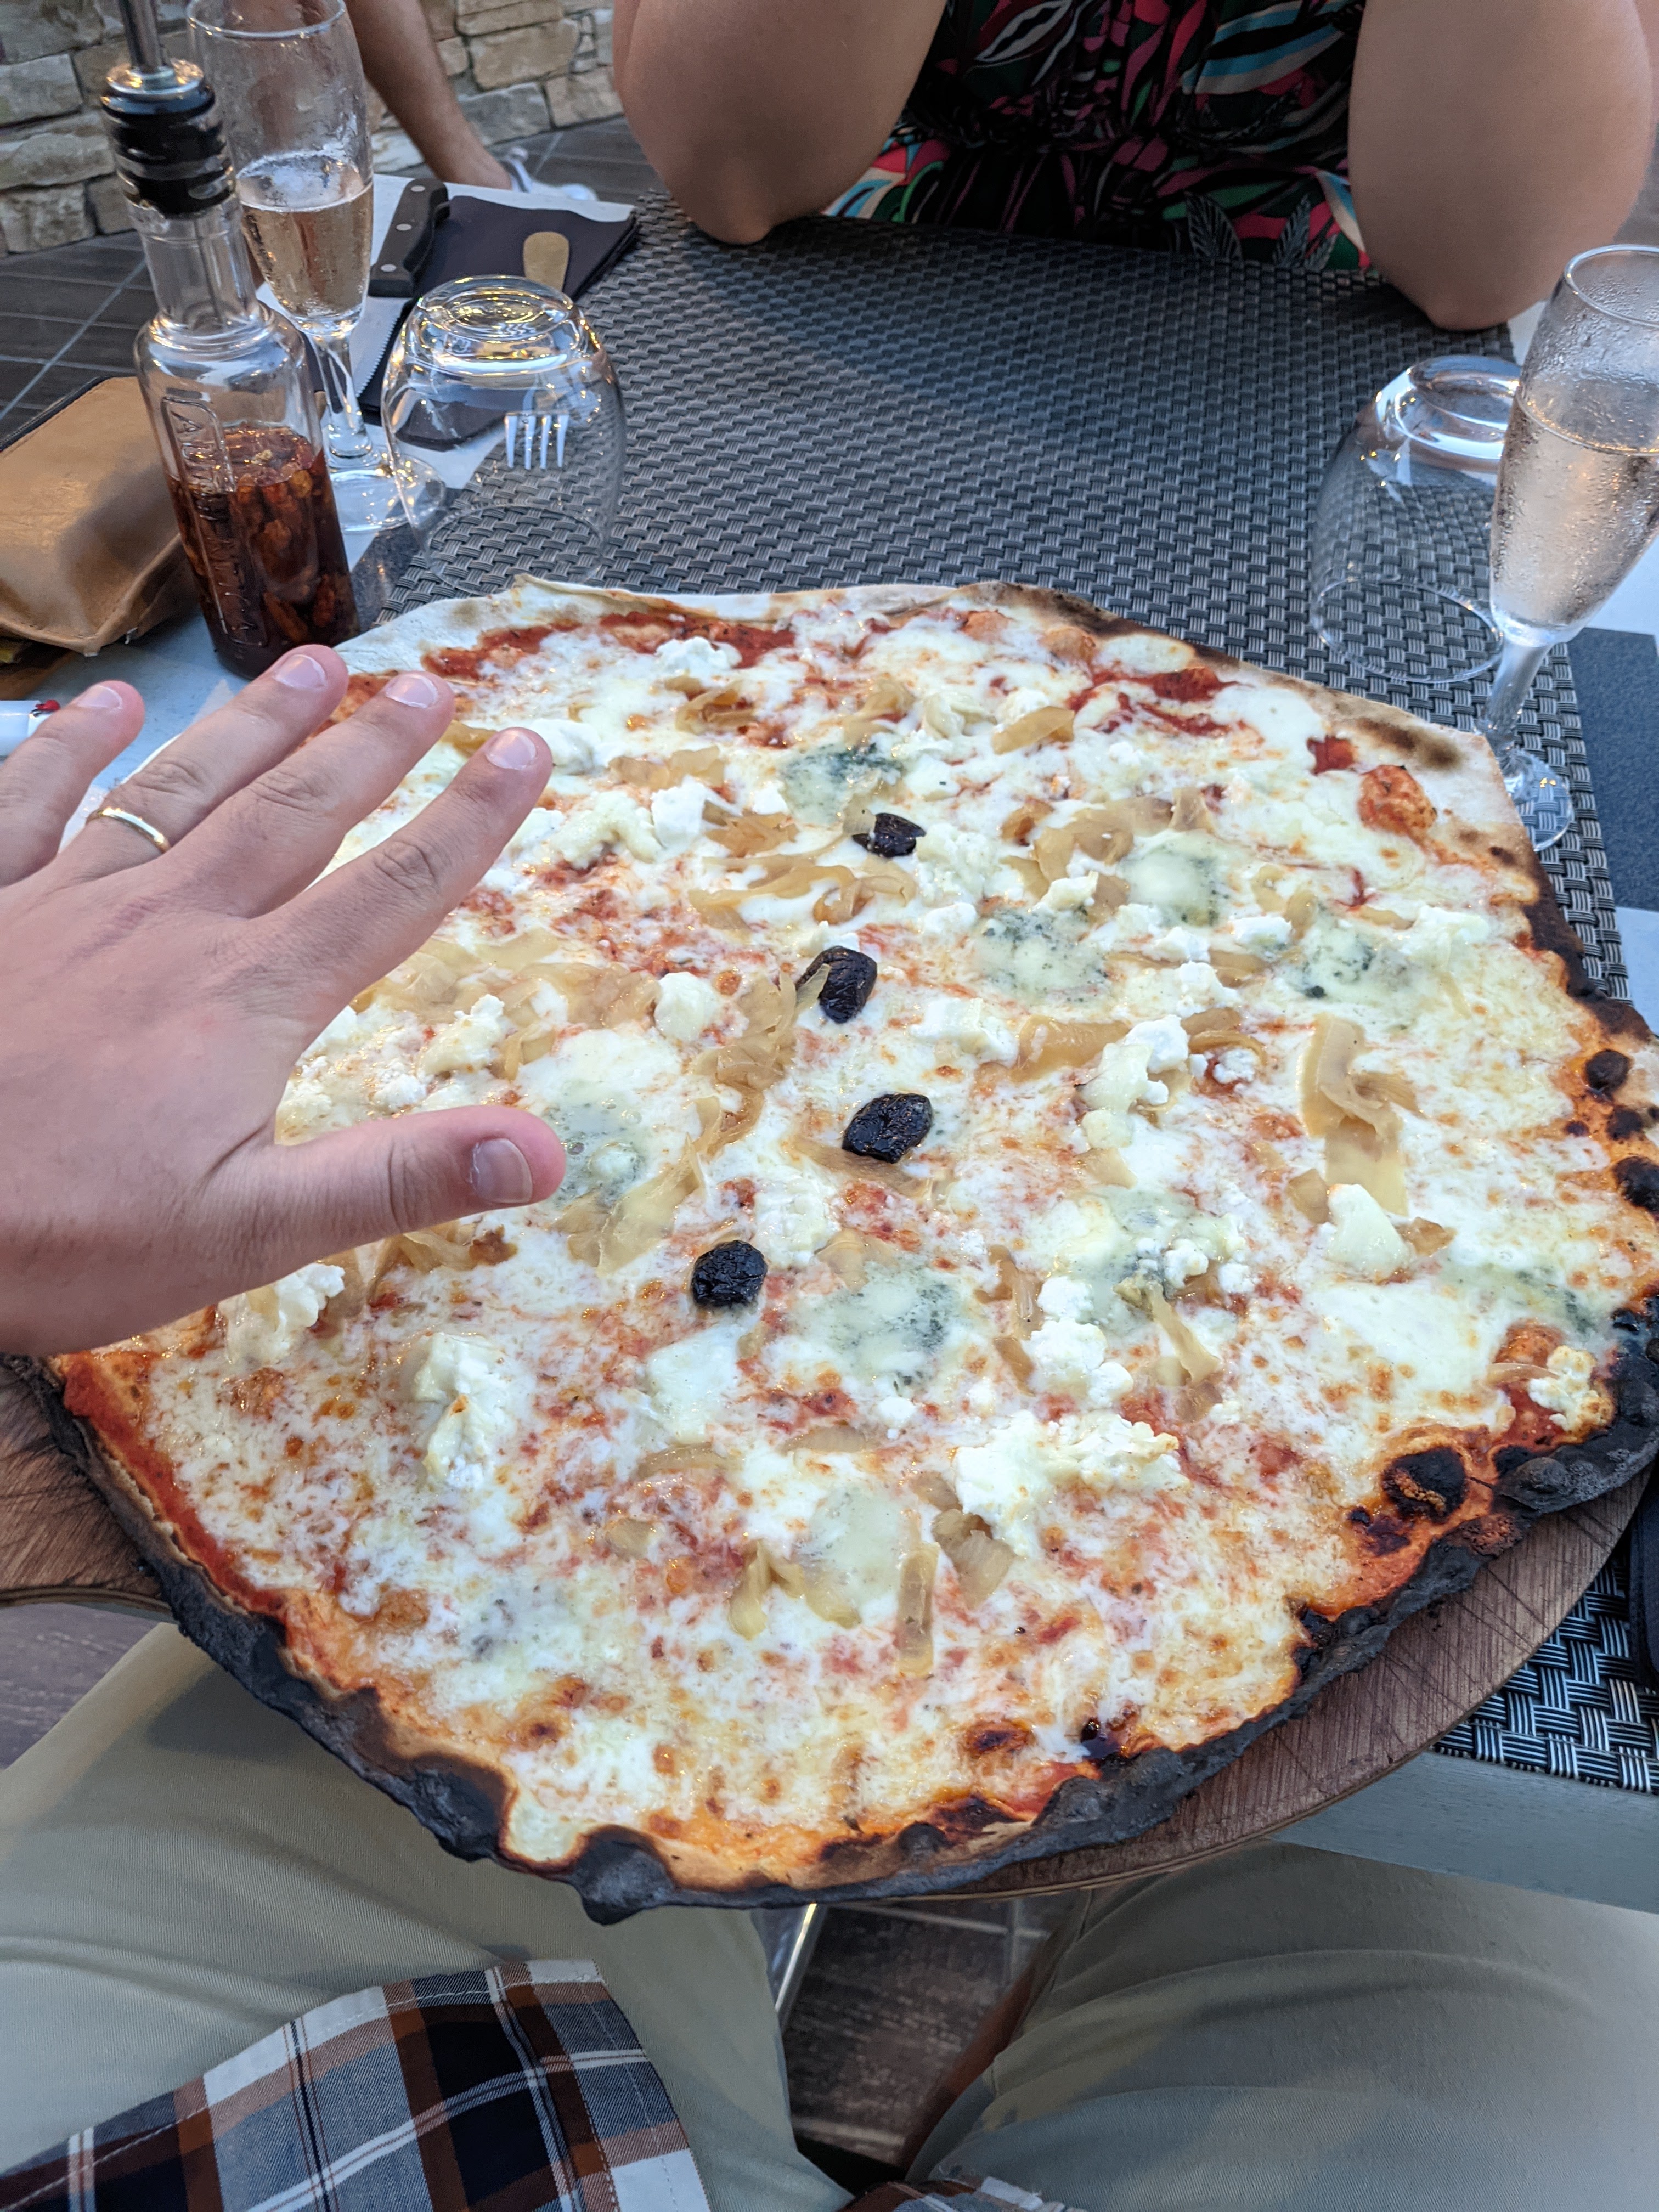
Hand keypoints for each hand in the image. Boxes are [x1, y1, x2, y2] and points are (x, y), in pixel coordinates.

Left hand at [0, 647, 564, 1355]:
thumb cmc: (63, 1236)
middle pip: (296, 815)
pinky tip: (111, 704)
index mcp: (249, 1000)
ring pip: (183, 790)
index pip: (392, 890)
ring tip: (315, 667)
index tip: (527, 749)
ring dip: (255, 726)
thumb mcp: (249, 1233)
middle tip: (433, 687)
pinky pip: (28, 802)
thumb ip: (396, 1179)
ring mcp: (64, 904)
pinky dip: (71, 748)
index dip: (469, 820)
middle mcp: (170, 925)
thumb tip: (544, 1150)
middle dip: (373, 748)